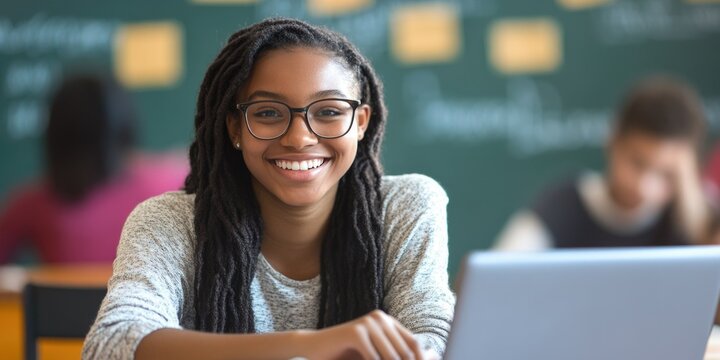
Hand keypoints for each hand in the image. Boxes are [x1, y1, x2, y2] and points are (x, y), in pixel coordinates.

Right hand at [295, 310, 438, 359]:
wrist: (315, 349)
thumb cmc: (347, 355)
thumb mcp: (376, 356)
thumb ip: (397, 356)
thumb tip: (432, 357)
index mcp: (388, 321)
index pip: (414, 344)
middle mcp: (380, 318)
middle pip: (405, 351)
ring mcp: (368, 323)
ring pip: (392, 357)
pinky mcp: (356, 331)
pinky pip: (374, 358)